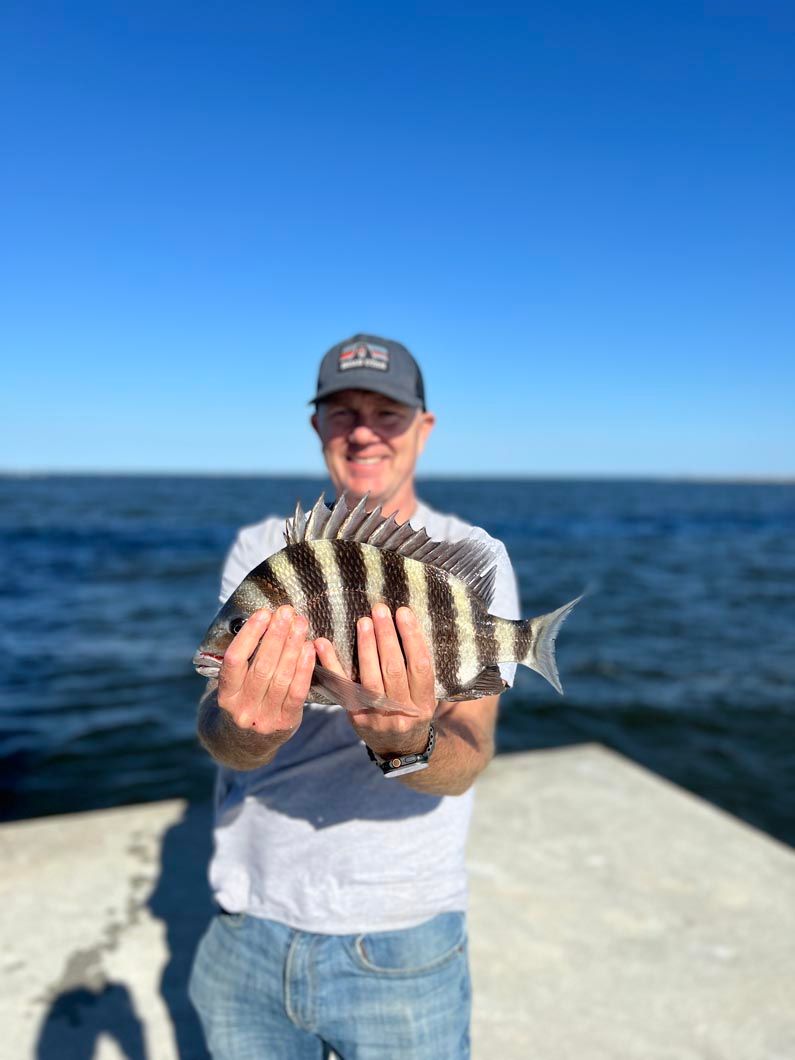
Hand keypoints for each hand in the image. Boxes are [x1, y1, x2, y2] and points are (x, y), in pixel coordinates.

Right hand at [217, 605, 314, 737]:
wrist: (244, 743)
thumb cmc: (242, 701)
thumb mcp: (233, 685)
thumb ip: (244, 659)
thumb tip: (265, 619)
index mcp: (225, 695)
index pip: (234, 660)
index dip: (249, 635)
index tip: (263, 613)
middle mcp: (242, 709)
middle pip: (262, 666)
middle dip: (276, 635)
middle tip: (287, 612)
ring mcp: (264, 718)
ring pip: (281, 677)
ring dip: (293, 646)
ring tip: (300, 623)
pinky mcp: (285, 723)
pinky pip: (297, 691)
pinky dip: (304, 668)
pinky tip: (309, 648)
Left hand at [315, 604, 435, 756]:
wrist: (398, 748)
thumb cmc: (412, 710)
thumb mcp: (425, 695)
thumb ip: (419, 669)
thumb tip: (410, 625)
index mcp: (424, 702)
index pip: (420, 666)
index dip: (412, 638)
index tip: (403, 612)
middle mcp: (402, 711)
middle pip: (394, 670)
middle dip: (386, 637)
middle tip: (379, 610)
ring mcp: (376, 715)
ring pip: (370, 679)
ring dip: (366, 648)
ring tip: (363, 622)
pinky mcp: (355, 715)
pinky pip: (342, 687)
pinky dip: (331, 664)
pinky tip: (323, 643)